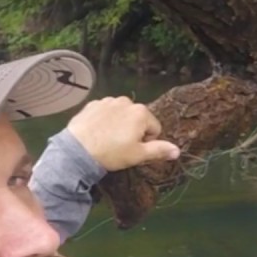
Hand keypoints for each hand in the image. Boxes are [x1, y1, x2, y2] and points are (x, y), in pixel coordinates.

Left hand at [66, 96, 180, 171]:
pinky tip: (97, 132)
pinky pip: (105, 112)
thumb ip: (159, 150)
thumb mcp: (138, 155)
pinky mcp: (92, 104)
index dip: (147, 141)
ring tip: (108, 139)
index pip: (154, 128)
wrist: (78, 151)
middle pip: (138, 118)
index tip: (134, 149)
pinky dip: (104, 120)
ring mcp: (107, 101)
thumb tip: (178, 151)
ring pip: (121, 114)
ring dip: (119, 124)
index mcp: (141, 112)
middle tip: (121, 146)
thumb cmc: (112, 153)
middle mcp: (126, 101)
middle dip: (133, 131)